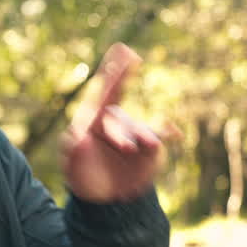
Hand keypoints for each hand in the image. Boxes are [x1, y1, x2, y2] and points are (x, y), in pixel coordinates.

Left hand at [61, 43, 170, 201]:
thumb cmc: (83, 175)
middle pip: (120, 119)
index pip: (105, 90)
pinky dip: (168, 133)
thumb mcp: (71, 166)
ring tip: (144, 147)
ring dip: (144, 137)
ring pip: (142, 130)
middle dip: (121, 133)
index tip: (125, 49)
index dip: (115, 70)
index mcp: (94, 118)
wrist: (104, 197)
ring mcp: (135, 134)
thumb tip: (78, 139)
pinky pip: (160, 137)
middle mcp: (116, 122)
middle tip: (126, 149)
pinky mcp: (150, 149)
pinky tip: (174, 134)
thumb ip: (72, 152)